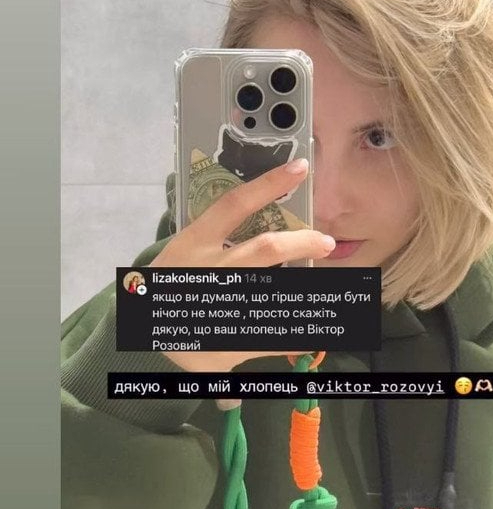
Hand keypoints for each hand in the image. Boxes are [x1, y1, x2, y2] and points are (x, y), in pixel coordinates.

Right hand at [148, 158, 334, 407]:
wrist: (144, 332)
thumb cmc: (171, 283)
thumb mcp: (185, 252)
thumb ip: (219, 235)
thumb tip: (261, 212)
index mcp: (195, 243)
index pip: (235, 204)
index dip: (269, 184)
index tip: (300, 168)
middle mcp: (209, 269)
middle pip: (266, 249)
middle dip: (302, 243)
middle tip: (325, 241)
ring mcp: (218, 304)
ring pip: (277, 293)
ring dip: (309, 291)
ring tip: (331, 292)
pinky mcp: (226, 340)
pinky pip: (274, 337)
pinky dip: (297, 335)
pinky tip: (316, 332)